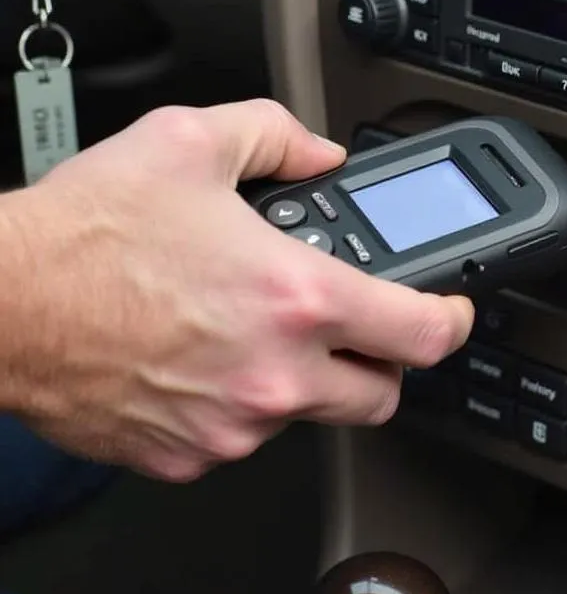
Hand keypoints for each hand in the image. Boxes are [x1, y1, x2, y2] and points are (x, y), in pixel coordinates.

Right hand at [0, 100, 473, 481]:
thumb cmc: (86, 233)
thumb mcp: (192, 142)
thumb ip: (277, 137)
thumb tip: (320, 156)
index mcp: (296, 298)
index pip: (422, 334)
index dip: (453, 322)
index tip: (452, 313)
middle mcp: (275, 375)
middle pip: (381, 396)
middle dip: (380, 363)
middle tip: (357, 330)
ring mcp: (231, 426)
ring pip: (309, 418)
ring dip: (302, 380)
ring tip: (251, 331)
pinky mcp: (186, 455)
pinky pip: (241, 438)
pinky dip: (239, 405)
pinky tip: (203, 361)